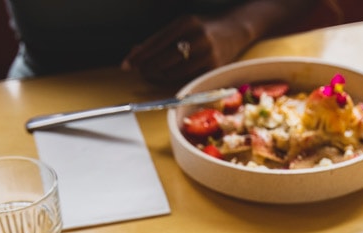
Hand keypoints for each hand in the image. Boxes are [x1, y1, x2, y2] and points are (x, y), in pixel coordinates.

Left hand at [122, 14, 248, 84]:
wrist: (235, 29)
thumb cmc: (204, 28)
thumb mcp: (183, 26)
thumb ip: (161, 39)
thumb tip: (137, 52)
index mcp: (185, 22)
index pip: (156, 42)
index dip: (140, 55)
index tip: (127, 64)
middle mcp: (196, 37)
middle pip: (164, 59)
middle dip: (148, 67)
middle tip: (139, 72)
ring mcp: (206, 54)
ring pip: (174, 71)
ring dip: (159, 76)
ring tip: (151, 74)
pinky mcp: (213, 67)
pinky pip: (187, 78)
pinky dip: (174, 79)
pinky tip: (167, 77)